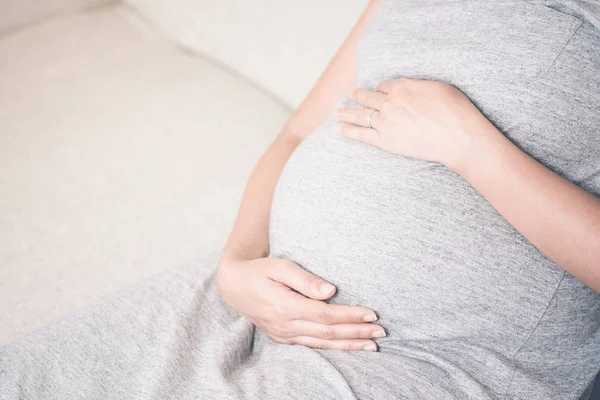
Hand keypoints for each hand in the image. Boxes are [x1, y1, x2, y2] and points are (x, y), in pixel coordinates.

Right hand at [217, 257, 384, 350]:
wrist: (234, 285)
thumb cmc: (260, 270)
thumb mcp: (280, 266)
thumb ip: (305, 279)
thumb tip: (331, 291)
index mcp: (285, 306)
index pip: (325, 315)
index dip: (350, 316)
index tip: (372, 313)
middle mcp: (285, 324)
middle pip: (328, 332)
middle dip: (356, 333)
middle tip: (381, 332)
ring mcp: (283, 334)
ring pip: (321, 344)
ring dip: (348, 345)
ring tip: (372, 346)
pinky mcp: (283, 337)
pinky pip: (311, 346)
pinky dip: (332, 347)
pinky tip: (347, 347)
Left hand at [335, 77, 492, 170]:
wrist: (456, 135)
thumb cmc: (453, 110)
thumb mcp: (436, 87)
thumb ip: (415, 84)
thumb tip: (403, 83)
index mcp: (401, 87)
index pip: (384, 86)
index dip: (381, 89)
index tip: (378, 91)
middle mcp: (389, 103)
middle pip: (368, 98)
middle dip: (358, 96)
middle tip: (351, 95)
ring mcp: (385, 122)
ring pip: (361, 115)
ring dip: (347, 113)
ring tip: (338, 112)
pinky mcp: (385, 141)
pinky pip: (363, 135)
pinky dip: (350, 132)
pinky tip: (341, 129)